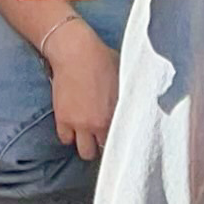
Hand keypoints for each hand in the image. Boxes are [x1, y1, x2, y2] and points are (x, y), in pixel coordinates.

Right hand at [41, 18, 118, 161]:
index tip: (119, 138)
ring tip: (87, 135)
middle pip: (104, 151)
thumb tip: (140, 104)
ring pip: (84, 151)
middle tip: (102, 137)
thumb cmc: (102, 59)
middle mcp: (100, 123)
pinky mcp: (62, 118)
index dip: (121, 140)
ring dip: (86, 144)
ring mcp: (80, 123)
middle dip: (104, 146)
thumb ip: (129, 98)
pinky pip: (65, 139)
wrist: (75, 51)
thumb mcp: (124, 79)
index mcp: (118, 114)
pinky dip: (69, 135)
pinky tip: (73, 126)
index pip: (123, 141)